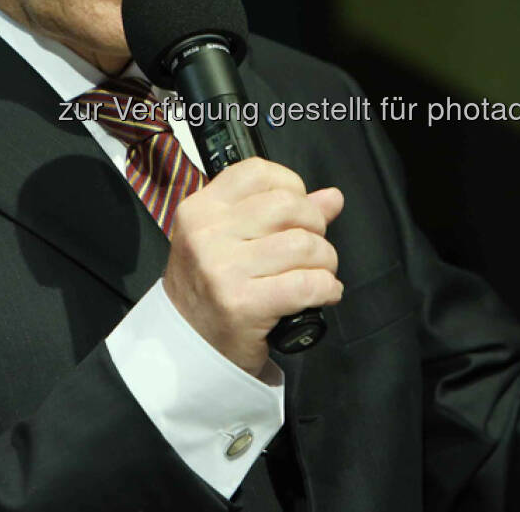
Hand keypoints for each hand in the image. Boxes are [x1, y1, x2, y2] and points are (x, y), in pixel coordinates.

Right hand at [162, 158, 344, 375]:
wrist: (187, 347)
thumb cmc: (212, 290)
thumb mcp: (231, 241)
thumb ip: (281, 214)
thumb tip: (332, 197)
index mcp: (201, 209)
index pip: (258, 173)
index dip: (291, 188)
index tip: (297, 212)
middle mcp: (207, 234)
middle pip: (289, 207)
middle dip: (316, 227)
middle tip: (312, 249)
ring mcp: (223, 269)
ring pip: (303, 245)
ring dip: (325, 262)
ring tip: (318, 274)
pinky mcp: (242, 304)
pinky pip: (306, 284)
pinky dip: (326, 288)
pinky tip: (323, 293)